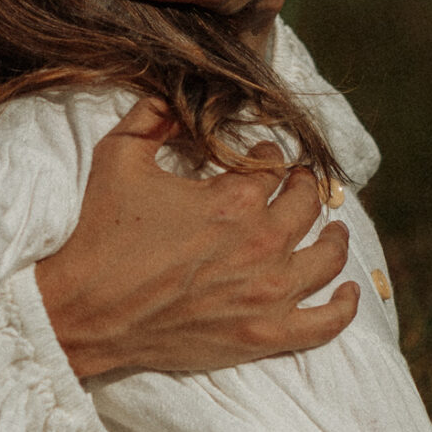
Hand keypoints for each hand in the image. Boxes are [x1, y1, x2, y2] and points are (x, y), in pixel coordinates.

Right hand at [35, 102, 357, 380]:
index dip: (269, 156)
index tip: (261, 157)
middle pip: (309, 204)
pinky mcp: (263, 335)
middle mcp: (261, 242)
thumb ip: (154, 115)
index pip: (274, 166)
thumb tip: (180, 96)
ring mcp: (267, 293)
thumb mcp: (119, 156)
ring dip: (335, 237)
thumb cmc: (97, 234)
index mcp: (234, 198)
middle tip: (299, 185)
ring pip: (327, 258)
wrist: (81, 311)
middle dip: (306, 187)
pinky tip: (350, 291)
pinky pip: (325, 323)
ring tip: (333, 231)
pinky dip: (345, 306)